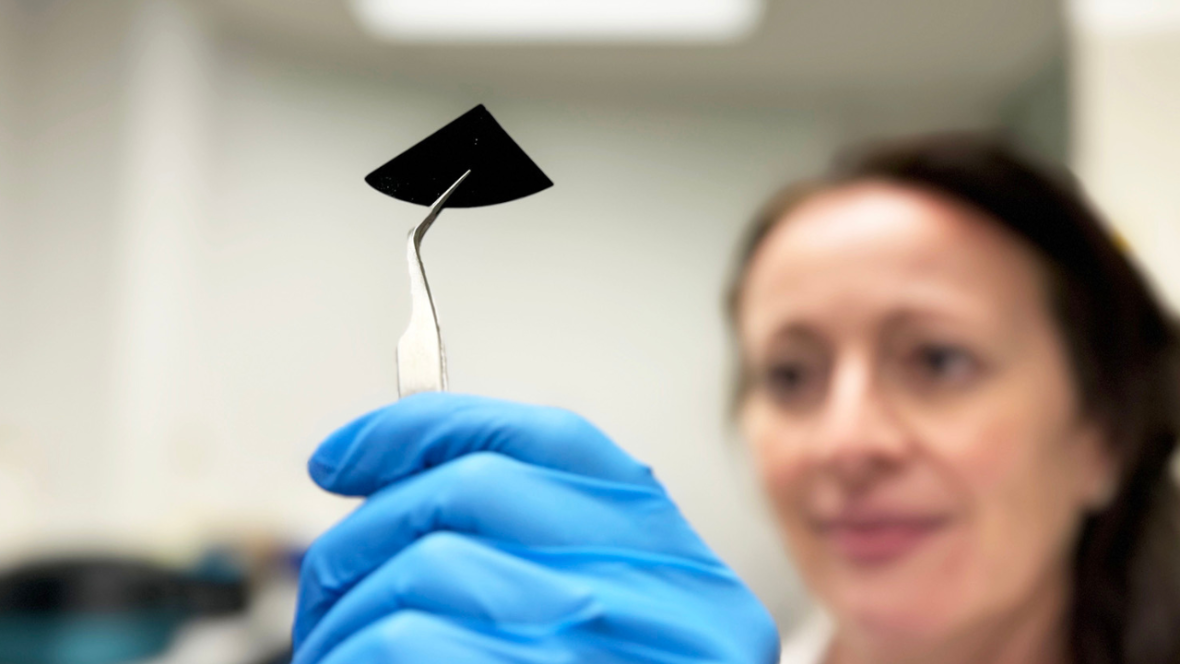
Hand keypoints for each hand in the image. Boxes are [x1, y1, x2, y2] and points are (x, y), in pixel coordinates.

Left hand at [292, 393, 778, 663]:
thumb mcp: (603, 633)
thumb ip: (537, 557)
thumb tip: (400, 472)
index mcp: (679, 567)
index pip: (548, 439)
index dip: (427, 430)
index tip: (345, 454)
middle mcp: (667, 602)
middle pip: (474, 487)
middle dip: (365, 528)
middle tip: (326, 583)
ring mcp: (608, 655)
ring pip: (427, 566)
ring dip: (347, 614)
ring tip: (337, 653)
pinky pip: (408, 640)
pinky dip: (353, 656)